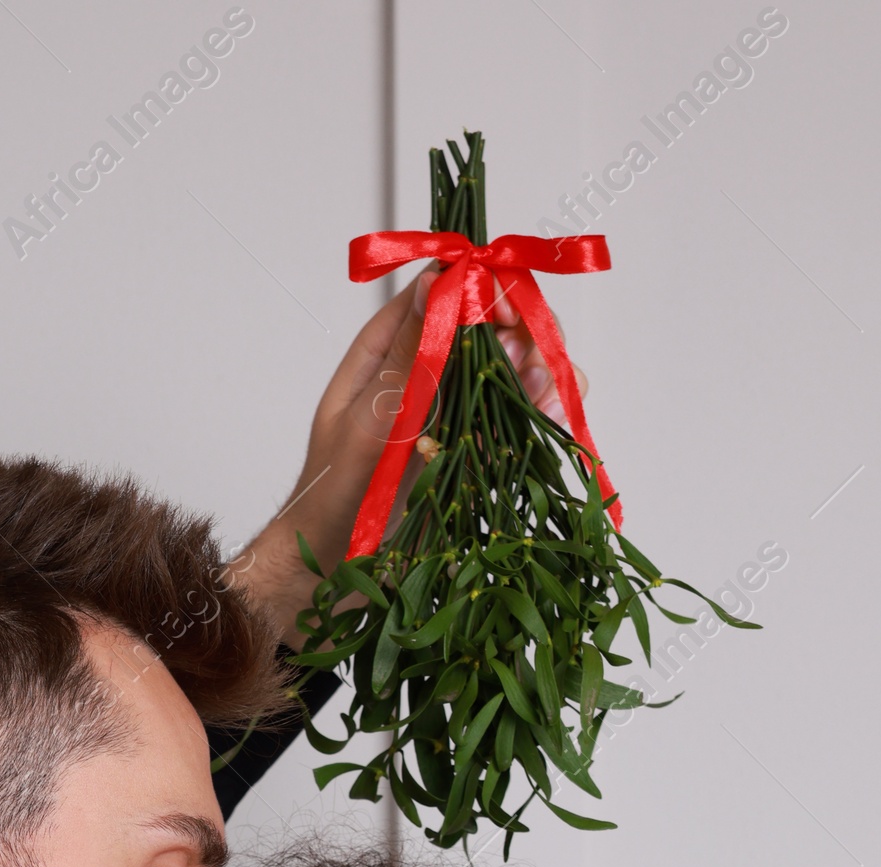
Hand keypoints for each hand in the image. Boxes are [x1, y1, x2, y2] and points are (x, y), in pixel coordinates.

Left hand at [226, 271, 588, 645]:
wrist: (332, 568)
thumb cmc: (333, 498)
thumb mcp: (366, 422)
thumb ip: (404, 359)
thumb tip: (434, 285)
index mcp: (383, 351)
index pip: (441, 293)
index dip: (481, 291)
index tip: (507, 312)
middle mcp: (421, 371)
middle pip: (487, 325)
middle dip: (519, 334)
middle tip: (525, 365)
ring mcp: (449, 408)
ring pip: (509, 368)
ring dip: (537, 371)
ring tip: (540, 395)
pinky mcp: (470, 445)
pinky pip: (514, 415)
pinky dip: (540, 410)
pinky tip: (548, 417)